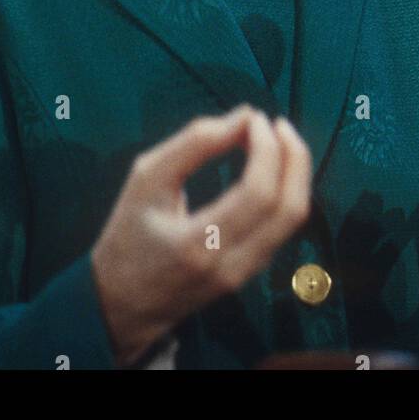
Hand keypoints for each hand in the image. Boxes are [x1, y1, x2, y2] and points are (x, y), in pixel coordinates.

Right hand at [91, 105, 311, 365]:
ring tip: (276, 139)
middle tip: (275, 124)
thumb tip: (244, 116)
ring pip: (293, 220)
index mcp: (198, 244)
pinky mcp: (251, 273)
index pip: (257, 194)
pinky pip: (282, 227)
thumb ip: (194, 143)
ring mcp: (245, 274)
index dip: (267, 149)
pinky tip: (271, 166)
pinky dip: (285, 189)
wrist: (124, 303)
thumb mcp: (146, 179)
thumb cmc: (130, 234)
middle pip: (289, 210)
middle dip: (293, 157)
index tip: (256, 118)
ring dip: (294, 171)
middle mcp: (230, 266)